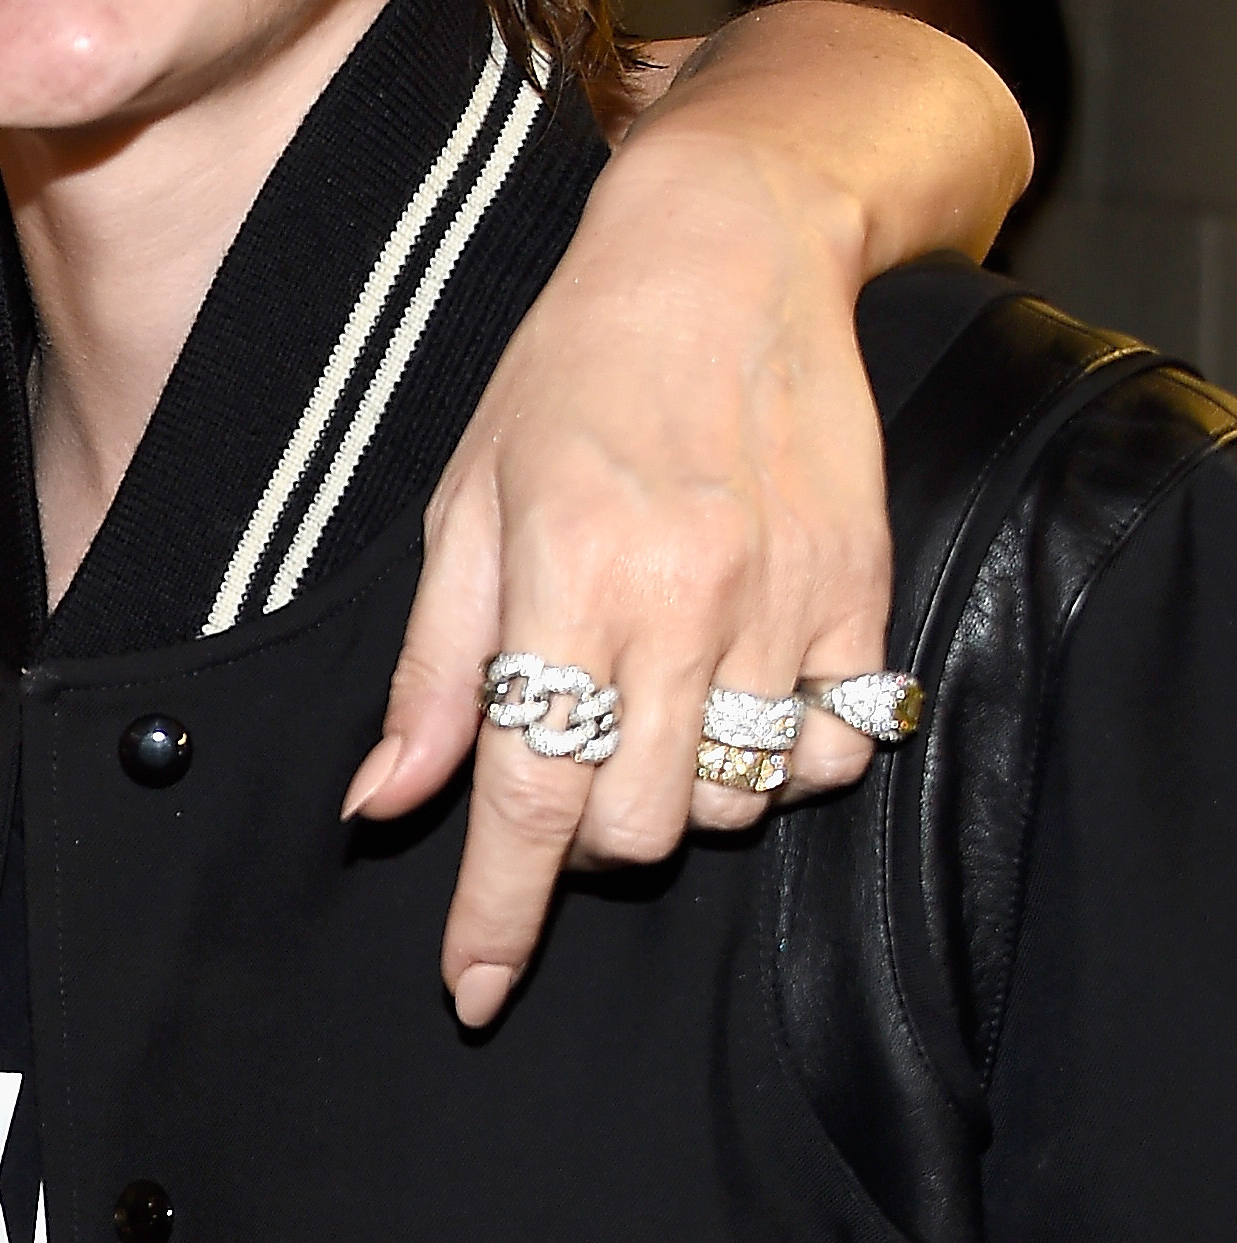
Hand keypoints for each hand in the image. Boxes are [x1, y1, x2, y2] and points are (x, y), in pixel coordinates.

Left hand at [345, 123, 891, 1022]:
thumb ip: (433, 669)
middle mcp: (683, 600)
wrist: (730, 252)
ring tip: (653, 711)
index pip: (525, 794)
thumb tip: (380, 805)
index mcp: (565, 577)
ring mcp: (787, 602)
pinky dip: (789, 764)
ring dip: (682, 797)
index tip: (476, 989)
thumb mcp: (463, 504)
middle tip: (565, 761)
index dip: (497, 913)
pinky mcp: (863, 593)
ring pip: (737, 802)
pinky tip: (744, 702)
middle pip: (636, 826)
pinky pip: (840, 753)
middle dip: (586, 836)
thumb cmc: (571, 370)